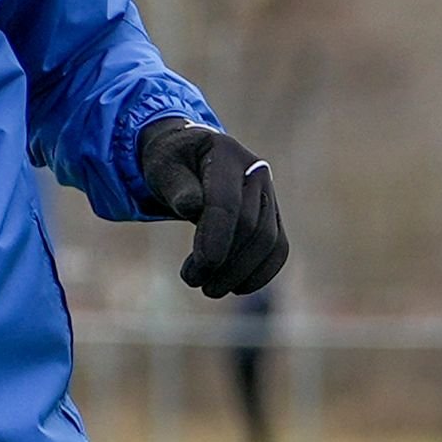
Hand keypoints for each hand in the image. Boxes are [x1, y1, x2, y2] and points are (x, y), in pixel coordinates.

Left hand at [137, 118, 288, 298]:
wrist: (192, 157)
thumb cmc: (173, 165)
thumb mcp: (162, 168)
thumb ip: (176, 187)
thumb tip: (191, 206)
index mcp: (225, 153)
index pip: (227, 202)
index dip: (215, 238)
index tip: (197, 269)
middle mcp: (255, 171)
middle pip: (251, 226)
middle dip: (223, 262)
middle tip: (191, 281)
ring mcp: (269, 194)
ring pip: (268, 242)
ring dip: (240, 273)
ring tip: (209, 288)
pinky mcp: (273, 215)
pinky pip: (278, 249)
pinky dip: (261, 273)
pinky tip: (237, 287)